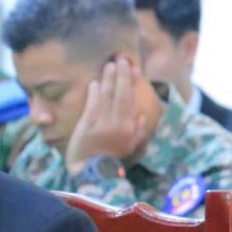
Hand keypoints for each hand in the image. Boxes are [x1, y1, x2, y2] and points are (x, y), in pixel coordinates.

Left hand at [65, 57, 148, 173]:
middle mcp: (120, 123)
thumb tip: (143, 116)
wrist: (93, 173)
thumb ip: (139, 132)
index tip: (135, 67)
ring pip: (109, 96)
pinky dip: (95, 92)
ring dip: (110, 79)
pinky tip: (95, 82)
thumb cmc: (111, 159)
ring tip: (110, 64)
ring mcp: (104, 124)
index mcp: (131, 128)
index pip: (133, 99)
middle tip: (122, 58)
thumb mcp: (131, 148)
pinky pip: (93, 105)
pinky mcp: (88, 126)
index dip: (134, 82)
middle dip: (123, 75)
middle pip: (122, 94)